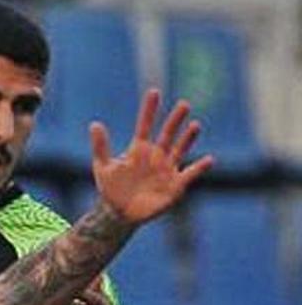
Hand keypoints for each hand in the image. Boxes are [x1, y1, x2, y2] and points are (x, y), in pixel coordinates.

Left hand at [90, 89, 213, 224]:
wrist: (121, 213)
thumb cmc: (111, 189)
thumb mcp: (103, 167)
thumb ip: (100, 146)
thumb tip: (94, 123)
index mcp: (138, 150)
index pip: (145, 125)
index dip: (149, 110)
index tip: (154, 92)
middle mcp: (155, 156)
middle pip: (167, 134)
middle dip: (175, 120)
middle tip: (183, 104)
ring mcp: (167, 169)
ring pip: (180, 150)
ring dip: (187, 138)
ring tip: (195, 125)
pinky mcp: (175, 185)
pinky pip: (190, 174)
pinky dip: (199, 167)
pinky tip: (209, 159)